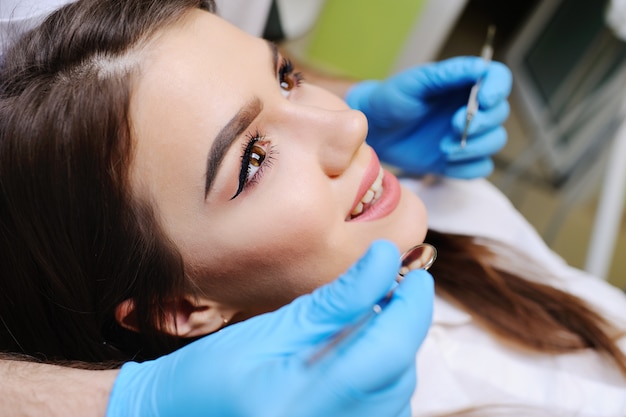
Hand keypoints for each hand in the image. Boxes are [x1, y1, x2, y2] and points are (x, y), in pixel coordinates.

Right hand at [106, 240, 433, 416]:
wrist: (179, 416)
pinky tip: (363, 352)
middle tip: (394, 287)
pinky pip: (383, 410)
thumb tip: (382, 262)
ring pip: (398, 395)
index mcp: (303, 402)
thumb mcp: (271, 330)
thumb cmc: (211, 374)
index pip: (384, 354)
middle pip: (399, 376)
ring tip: (375, 317)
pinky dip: (384, 376)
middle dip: (406, 326)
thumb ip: (333, 302)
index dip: (410, 309)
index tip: (414, 273)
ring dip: (396, 350)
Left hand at [345, 56, 511, 178]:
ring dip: (475, 147)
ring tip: (445, 148)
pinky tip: (446, 161)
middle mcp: (470, 109)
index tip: (485, 99)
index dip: (498, 89)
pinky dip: (468, 167)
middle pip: (500, 115)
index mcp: (464, 85)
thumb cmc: (391, 100)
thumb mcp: (415, 83)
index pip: (498, 80)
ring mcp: (465, 136)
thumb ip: (447, 74)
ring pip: (494, 142)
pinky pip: (479, 168)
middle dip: (482, 123)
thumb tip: (480, 67)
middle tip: (453, 126)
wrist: (374, 130)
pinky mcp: (457, 160)